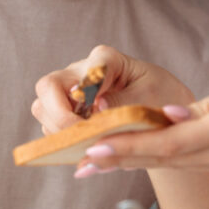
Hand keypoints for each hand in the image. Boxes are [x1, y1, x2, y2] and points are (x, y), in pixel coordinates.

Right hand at [32, 44, 195, 133]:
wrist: (166, 115)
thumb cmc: (161, 97)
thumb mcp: (151, 97)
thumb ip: (126, 101)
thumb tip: (98, 106)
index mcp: (106, 60)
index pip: (88, 68)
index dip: (87, 89)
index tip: (98, 109)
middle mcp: (81, 74)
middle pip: (48, 86)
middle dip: (59, 115)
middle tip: (81, 135)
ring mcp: (70, 94)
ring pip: (43, 109)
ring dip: (59, 131)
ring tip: (85, 143)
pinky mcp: (68, 115)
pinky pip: (51, 129)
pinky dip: (64, 142)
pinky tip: (85, 148)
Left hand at [80, 58, 208, 176]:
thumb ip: (205, 106)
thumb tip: (167, 118)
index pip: (171, 143)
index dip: (129, 148)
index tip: (94, 151)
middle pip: (169, 160)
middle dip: (123, 159)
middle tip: (80, 162)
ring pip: (179, 164)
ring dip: (139, 160)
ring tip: (97, 160)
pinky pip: (197, 162)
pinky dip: (166, 156)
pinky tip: (139, 152)